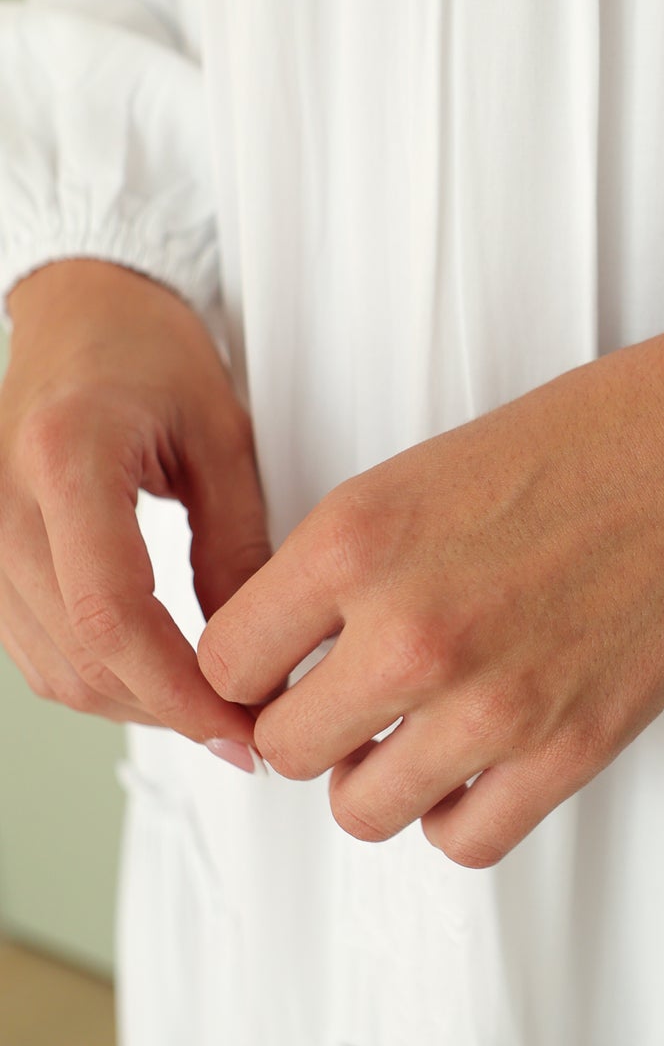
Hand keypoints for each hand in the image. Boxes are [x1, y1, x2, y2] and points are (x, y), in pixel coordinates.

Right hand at [0, 258, 269, 755]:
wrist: (79, 312)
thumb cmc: (146, 350)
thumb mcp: (221, 434)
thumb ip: (237, 544)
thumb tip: (256, 653)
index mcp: (65, 458)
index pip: (111, 613)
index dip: (178, 689)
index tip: (240, 725)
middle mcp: (1, 504)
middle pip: (79, 656)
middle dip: (169, 711)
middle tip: (248, 733)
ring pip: (54, 670)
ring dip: (138, 706)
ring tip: (217, 712)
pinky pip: (37, 652)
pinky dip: (102, 681)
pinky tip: (163, 682)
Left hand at [198, 293, 663, 864]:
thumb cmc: (578, 446)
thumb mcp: (415, 477)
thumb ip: (336, 570)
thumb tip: (283, 660)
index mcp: (356, 540)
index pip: (227, 662)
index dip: (250, 671)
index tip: (283, 669)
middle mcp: (412, 629)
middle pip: (286, 747)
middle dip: (310, 728)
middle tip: (351, 703)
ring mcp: (492, 702)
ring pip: (361, 810)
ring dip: (378, 778)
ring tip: (417, 732)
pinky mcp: (569, 751)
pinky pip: (462, 841)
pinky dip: (456, 814)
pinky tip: (477, 763)